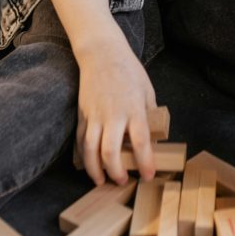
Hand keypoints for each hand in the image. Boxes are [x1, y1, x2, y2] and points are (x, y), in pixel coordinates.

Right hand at [76, 36, 156, 185]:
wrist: (102, 54)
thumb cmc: (129, 71)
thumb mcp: (147, 90)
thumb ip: (149, 114)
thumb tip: (154, 137)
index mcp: (134, 109)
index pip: (141, 142)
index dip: (145, 162)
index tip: (148, 175)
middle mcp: (114, 114)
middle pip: (111, 151)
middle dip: (116, 172)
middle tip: (123, 181)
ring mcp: (95, 115)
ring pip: (91, 149)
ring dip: (95, 169)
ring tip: (102, 181)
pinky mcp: (82, 113)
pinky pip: (81, 140)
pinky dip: (84, 156)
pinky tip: (90, 165)